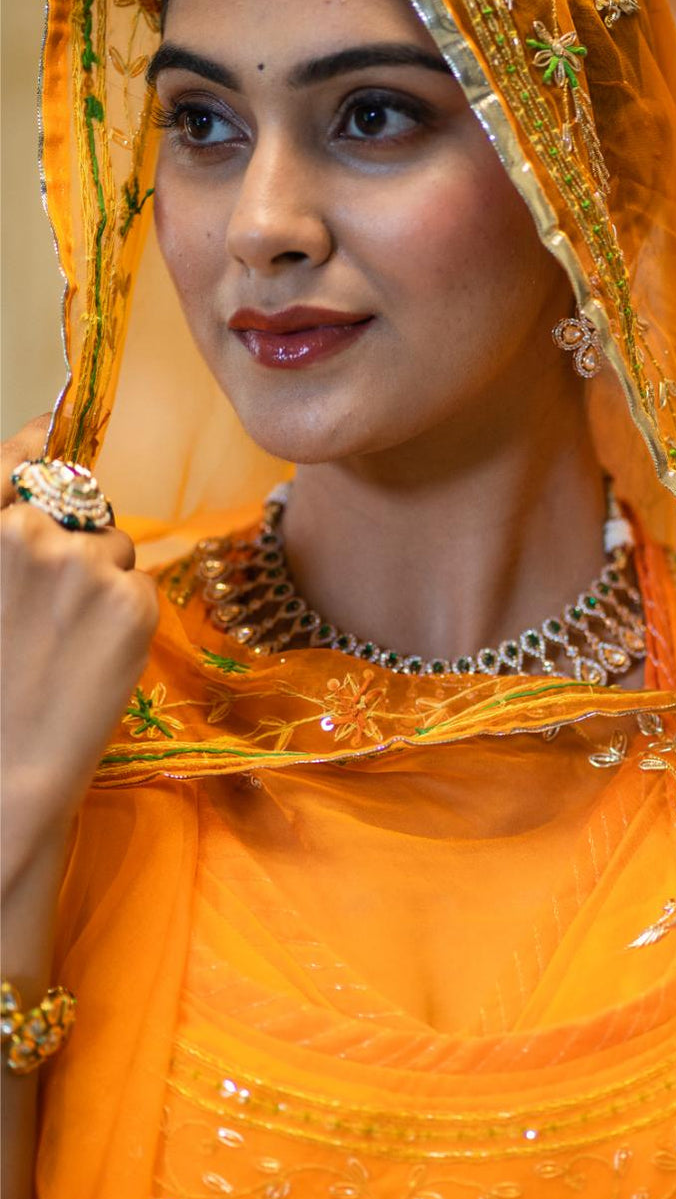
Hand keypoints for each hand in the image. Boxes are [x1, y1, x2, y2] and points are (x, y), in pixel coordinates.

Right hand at [1, 418, 159, 894]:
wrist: (0, 773)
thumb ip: (3, 544)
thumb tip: (35, 457)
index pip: (14, 461)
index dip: (35, 443)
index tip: (50, 425)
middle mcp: (24, 533)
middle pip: (78, 510)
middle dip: (75, 544)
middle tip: (53, 611)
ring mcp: (81, 565)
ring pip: (114, 550)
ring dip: (103, 583)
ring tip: (67, 646)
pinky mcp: (129, 601)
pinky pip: (139, 589)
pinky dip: (128, 620)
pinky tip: (94, 663)